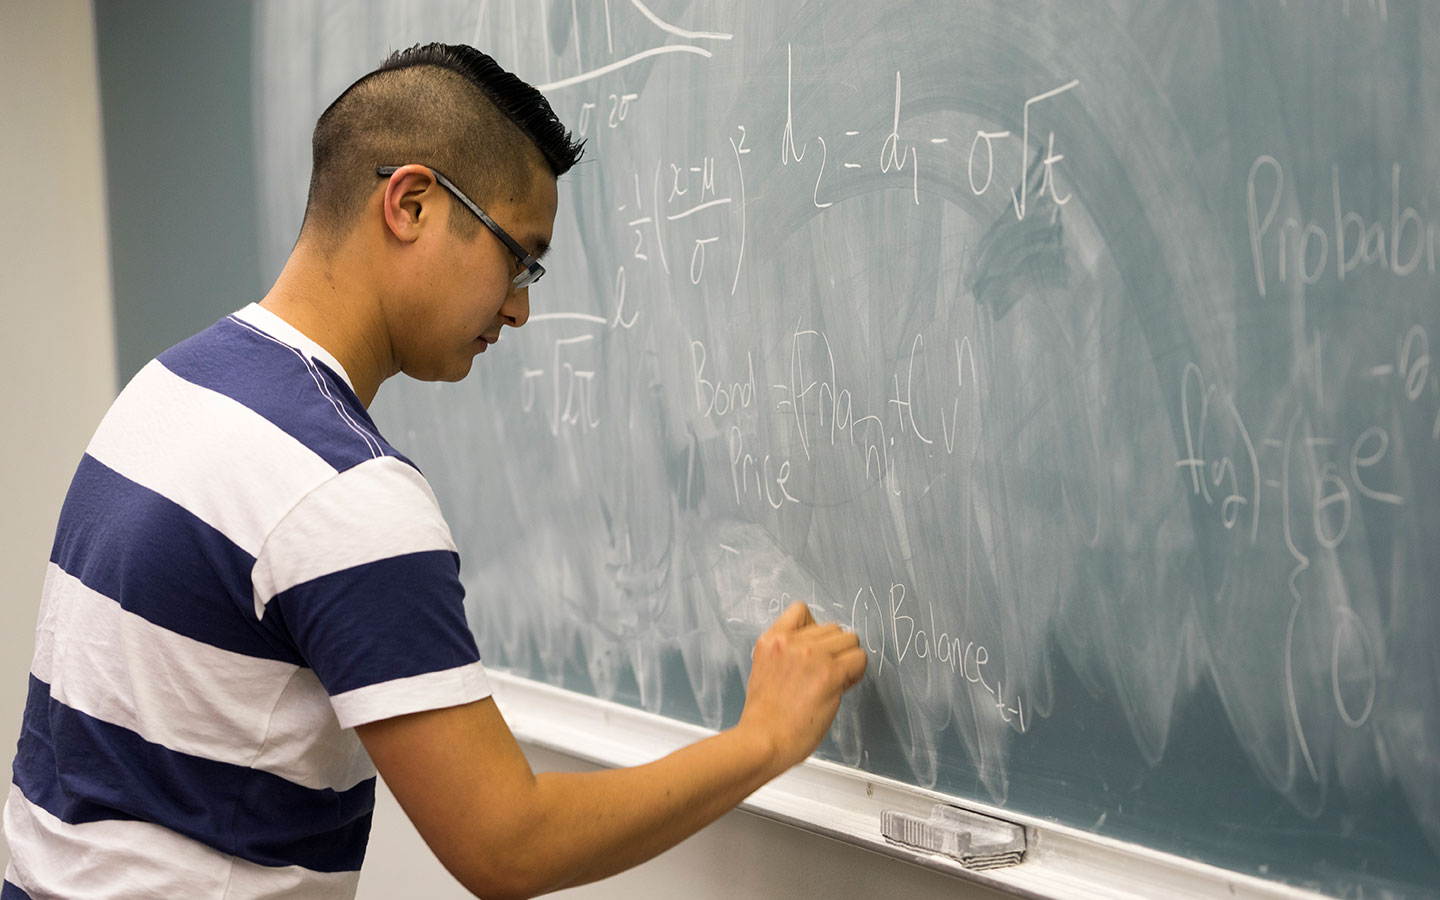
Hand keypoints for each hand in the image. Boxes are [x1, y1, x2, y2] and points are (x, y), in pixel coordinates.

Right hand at [737, 601, 867, 774]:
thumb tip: (818, 652)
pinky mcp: (830, 673)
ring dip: (847, 659)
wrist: (763, 741)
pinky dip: (856, 672)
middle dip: (834, 649)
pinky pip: (859, 659)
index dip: (814, 632)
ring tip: (834, 681)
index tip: (813, 653)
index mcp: (771, 640)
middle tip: (825, 675)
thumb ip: (786, 655)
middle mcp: (790, 641)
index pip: (801, 610)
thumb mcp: (764, 671)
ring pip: (850, 639)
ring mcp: (811, 655)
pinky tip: (842, 687)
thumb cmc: (764, 717)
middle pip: (832, 628)